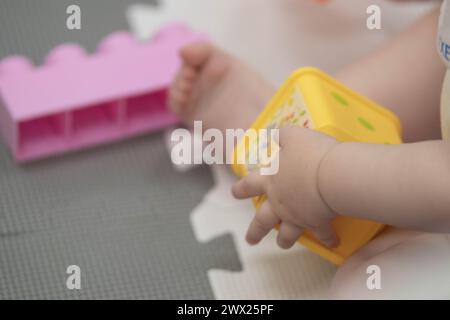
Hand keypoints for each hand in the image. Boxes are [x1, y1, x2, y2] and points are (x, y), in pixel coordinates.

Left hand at [232, 125, 339, 248]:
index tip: (234, 193)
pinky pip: (323, 233)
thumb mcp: (292, 135)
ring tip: (282, 245)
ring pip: (287, 233)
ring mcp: (297, 215)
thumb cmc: (310, 153)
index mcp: (271, 181)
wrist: (332, 175)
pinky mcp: (318, 222)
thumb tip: (274, 134)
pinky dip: (327, 238)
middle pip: (263, 220)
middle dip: (255, 230)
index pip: (250, 185)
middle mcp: (280, 202)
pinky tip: (332, 242)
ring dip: (284, 240)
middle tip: (250, 240)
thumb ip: (281, 135)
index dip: (241, 189)